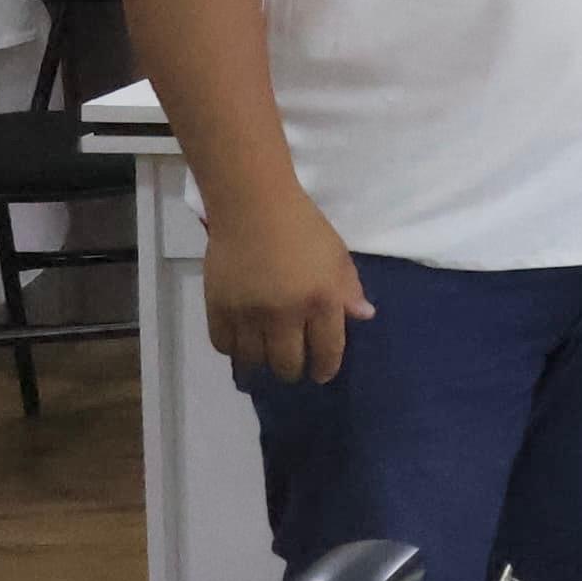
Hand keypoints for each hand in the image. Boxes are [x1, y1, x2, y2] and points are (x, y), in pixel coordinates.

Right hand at [203, 188, 376, 383]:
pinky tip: (242, 345)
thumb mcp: (337, 255)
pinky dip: (234, 350)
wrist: (254, 206)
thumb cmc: (303, 226)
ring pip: (253, 361)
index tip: (322, 374)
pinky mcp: (218, 308)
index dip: (325, 369)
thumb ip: (348, 288)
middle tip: (294, 368)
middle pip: (287, 364)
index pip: (327, 351)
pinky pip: (224, 345)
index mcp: (321, 301)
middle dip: (294, 371)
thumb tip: (363, 316)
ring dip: (262, 366)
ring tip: (266, 362)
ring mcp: (248, 314)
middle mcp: (285, 314)